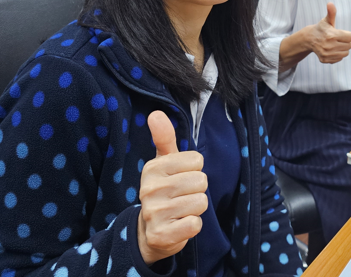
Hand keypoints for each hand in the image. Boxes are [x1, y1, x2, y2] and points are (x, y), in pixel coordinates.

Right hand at [137, 112, 207, 265]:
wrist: (149, 232)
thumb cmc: (164, 190)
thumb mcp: (163, 163)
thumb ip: (164, 138)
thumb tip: (155, 113)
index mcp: (153, 168)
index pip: (197, 160)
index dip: (195, 170)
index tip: (181, 177)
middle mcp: (149, 189)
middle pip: (201, 181)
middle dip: (198, 190)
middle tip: (182, 196)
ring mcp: (154, 213)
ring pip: (200, 203)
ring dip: (196, 208)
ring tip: (180, 210)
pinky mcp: (161, 235)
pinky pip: (195, 224)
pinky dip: (193, 225)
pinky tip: (180, 225)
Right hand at [308, 3, 350, 63]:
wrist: (309, 39)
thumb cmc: (321, 28)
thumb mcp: (327, 20)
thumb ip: (331, 12)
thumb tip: (330, 3)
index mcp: (332, 35)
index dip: (347, 34)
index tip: (340, 33)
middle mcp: (329, 45)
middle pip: (349, 45)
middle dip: (345, 41)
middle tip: (337, 38)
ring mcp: (327, 54)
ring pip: (346, 53)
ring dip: (343, 48)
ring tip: (335, 44)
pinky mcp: (325, 60)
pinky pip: (339, 58)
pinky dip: (337, 54)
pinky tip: (331, 50)